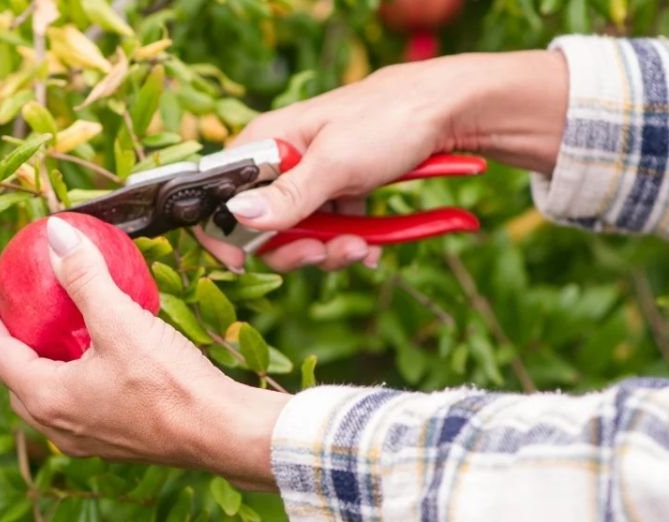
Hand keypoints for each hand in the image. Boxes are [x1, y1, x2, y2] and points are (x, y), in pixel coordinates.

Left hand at [0, 217, 287, 489]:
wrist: (221, 433)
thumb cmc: (170, 382)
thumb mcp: (122, 322)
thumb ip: (85, 277)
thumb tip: (56, 235)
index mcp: (46, 399)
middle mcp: (56, 426)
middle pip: (14, 380)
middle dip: (6, 344)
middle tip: (10, 310)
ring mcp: (84, 440)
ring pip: (43, 398)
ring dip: (37, 365)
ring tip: (47, 331)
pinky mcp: (111, 443)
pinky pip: (73, 406)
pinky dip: (68, 378)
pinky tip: (93, 356)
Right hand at [200, 50, 568, 271]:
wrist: (450, 112)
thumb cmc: (388, 121)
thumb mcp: (336, 163)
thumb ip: (288, 196)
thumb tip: (238, 218)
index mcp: (265, 145)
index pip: (218, 196)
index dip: (222, 233)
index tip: (241, 263)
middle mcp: (280, 163)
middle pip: (261, 229)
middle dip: (295, 249)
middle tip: (324, 253)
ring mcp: (309, 180)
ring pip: (299, 237)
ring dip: (330, 251)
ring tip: (361, 245)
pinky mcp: (336, 192)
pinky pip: (328, 232)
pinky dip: (348, 244)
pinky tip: (371, 245)